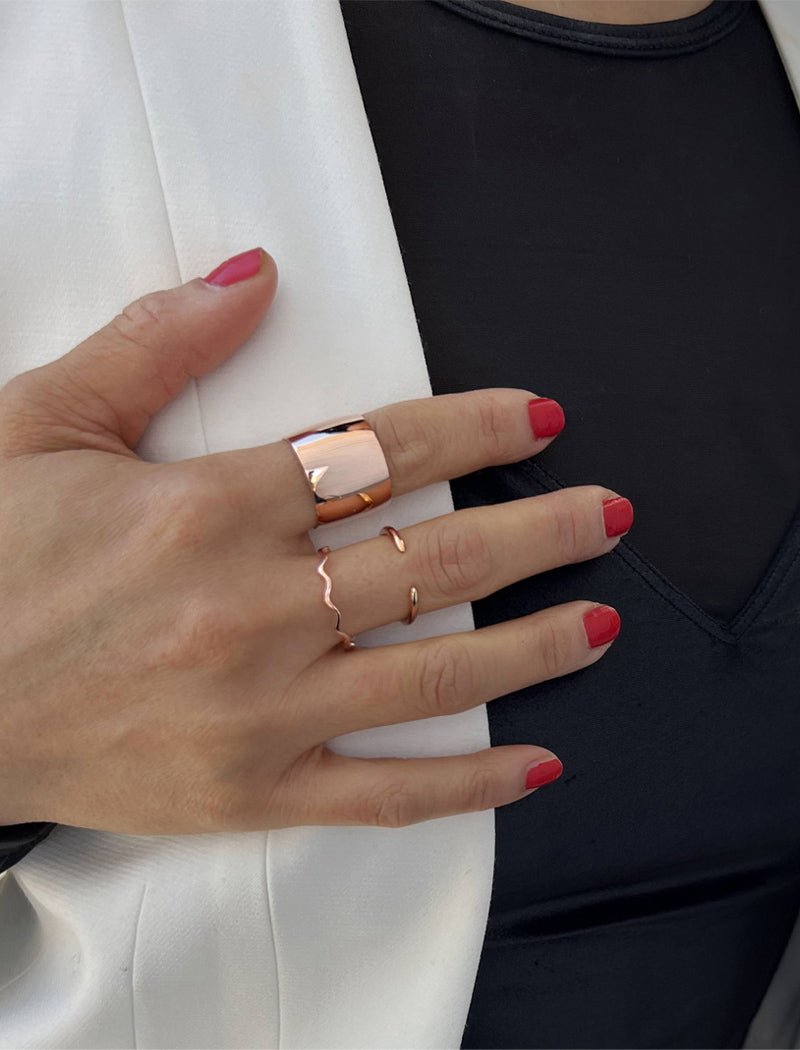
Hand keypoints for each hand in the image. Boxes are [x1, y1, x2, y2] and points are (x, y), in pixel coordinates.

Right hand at [0, 248, 630, 833]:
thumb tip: (253, 272)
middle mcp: (252, 607)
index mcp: (209, 507)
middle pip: (435, 558)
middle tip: (609, 514)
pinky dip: (469, 784)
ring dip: (536, 645)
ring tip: (604, 620)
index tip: (538, 419)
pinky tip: (536, 763)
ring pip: (435, 674)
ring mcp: (262, 710)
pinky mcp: (253, 791)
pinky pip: (384, 794)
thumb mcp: (44, 425)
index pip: (381, 452)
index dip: (476, 430)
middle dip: (540, 531)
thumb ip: (155, 343)